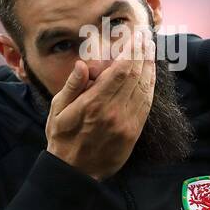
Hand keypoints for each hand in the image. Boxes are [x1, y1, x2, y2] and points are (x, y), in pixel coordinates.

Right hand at [46, 38, 154, 180]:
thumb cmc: (62, 138)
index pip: (120, 71)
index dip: (131, 53)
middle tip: (146, 39)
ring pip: (144, 89)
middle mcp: (114, 112)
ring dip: (149, 68)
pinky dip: (150, 87)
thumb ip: (71, 86)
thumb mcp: (58, 110)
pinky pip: (147, 105)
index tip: (135, 38)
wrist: (76, 172)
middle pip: (135, 77)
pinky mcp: (134, 132)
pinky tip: (151, 76)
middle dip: (142, 55)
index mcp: (94, 104)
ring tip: (150, 51)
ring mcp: (127, 123)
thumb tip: (82, 65)